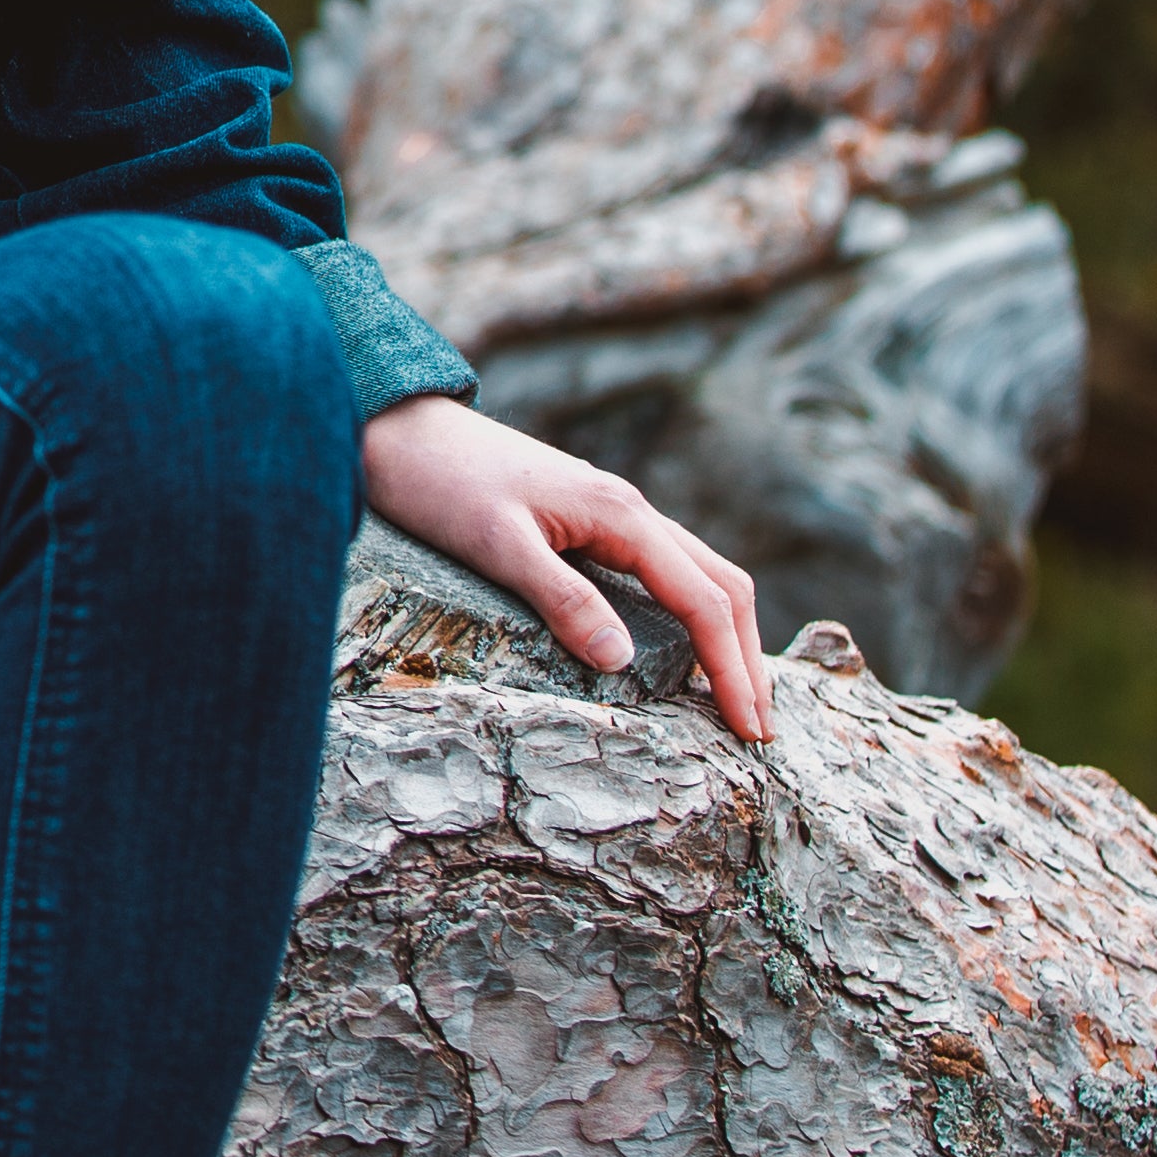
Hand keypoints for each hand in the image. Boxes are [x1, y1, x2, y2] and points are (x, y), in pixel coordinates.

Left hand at [356, 394, 772, 741]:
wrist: (398, 426)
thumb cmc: (439, 482)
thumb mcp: (495, 545)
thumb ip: (560, 598)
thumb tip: (621, 660)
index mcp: (620, 515)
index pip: (702, 601)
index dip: (732, 669)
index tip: (750, 730)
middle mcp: (629, 510)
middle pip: (719, 586)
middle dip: (746, 657)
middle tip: (758, 730)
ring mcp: (611, 514)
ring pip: (698, 574)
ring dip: (726, 635)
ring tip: (735, 698)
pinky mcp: (589, 521)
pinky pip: (664, 570)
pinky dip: (693, 612)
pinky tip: (683, 646)